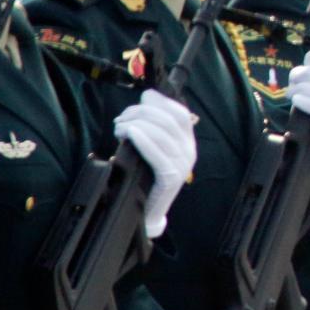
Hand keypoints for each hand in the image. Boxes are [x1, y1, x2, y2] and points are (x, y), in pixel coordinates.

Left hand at [113, 90, 195, 238]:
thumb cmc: (143, 178)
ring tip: (119, 127)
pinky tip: (131, 133)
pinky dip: (143, 139)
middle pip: (169, 120)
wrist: (145, 214)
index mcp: (187, 143)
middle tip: (120, 118)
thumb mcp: (149, 147)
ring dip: (137, 124)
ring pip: (163, 134)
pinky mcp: (172, 178)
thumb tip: (148, 95)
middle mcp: (189, 152)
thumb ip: (151, 125)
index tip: (141, 99)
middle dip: (142, 112)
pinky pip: (159, 154)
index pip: (180, 113)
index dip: (160, 102)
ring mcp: (183, 165)